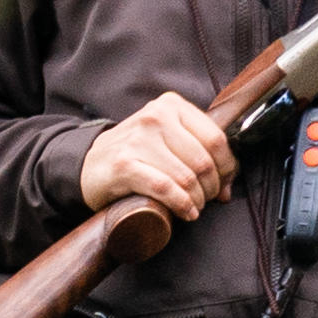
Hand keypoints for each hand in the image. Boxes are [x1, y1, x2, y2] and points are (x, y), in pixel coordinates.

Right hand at [78, 91, 233, 223]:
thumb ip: (197, 150)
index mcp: (171, 105)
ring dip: (197, 200)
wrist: (89, 165)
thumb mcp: (166, 138)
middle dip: (211, 188)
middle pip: (203, 161)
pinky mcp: (124, 165)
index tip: (224, 184)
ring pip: (187, 177)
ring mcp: (138, 140)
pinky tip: (185, 212)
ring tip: (194, 208)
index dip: (227, 167)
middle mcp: (155, 117)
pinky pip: (165, 189)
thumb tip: (228, 186)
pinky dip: (181, 205)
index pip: (215, 138)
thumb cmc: (136, 153)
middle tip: (207, 200)